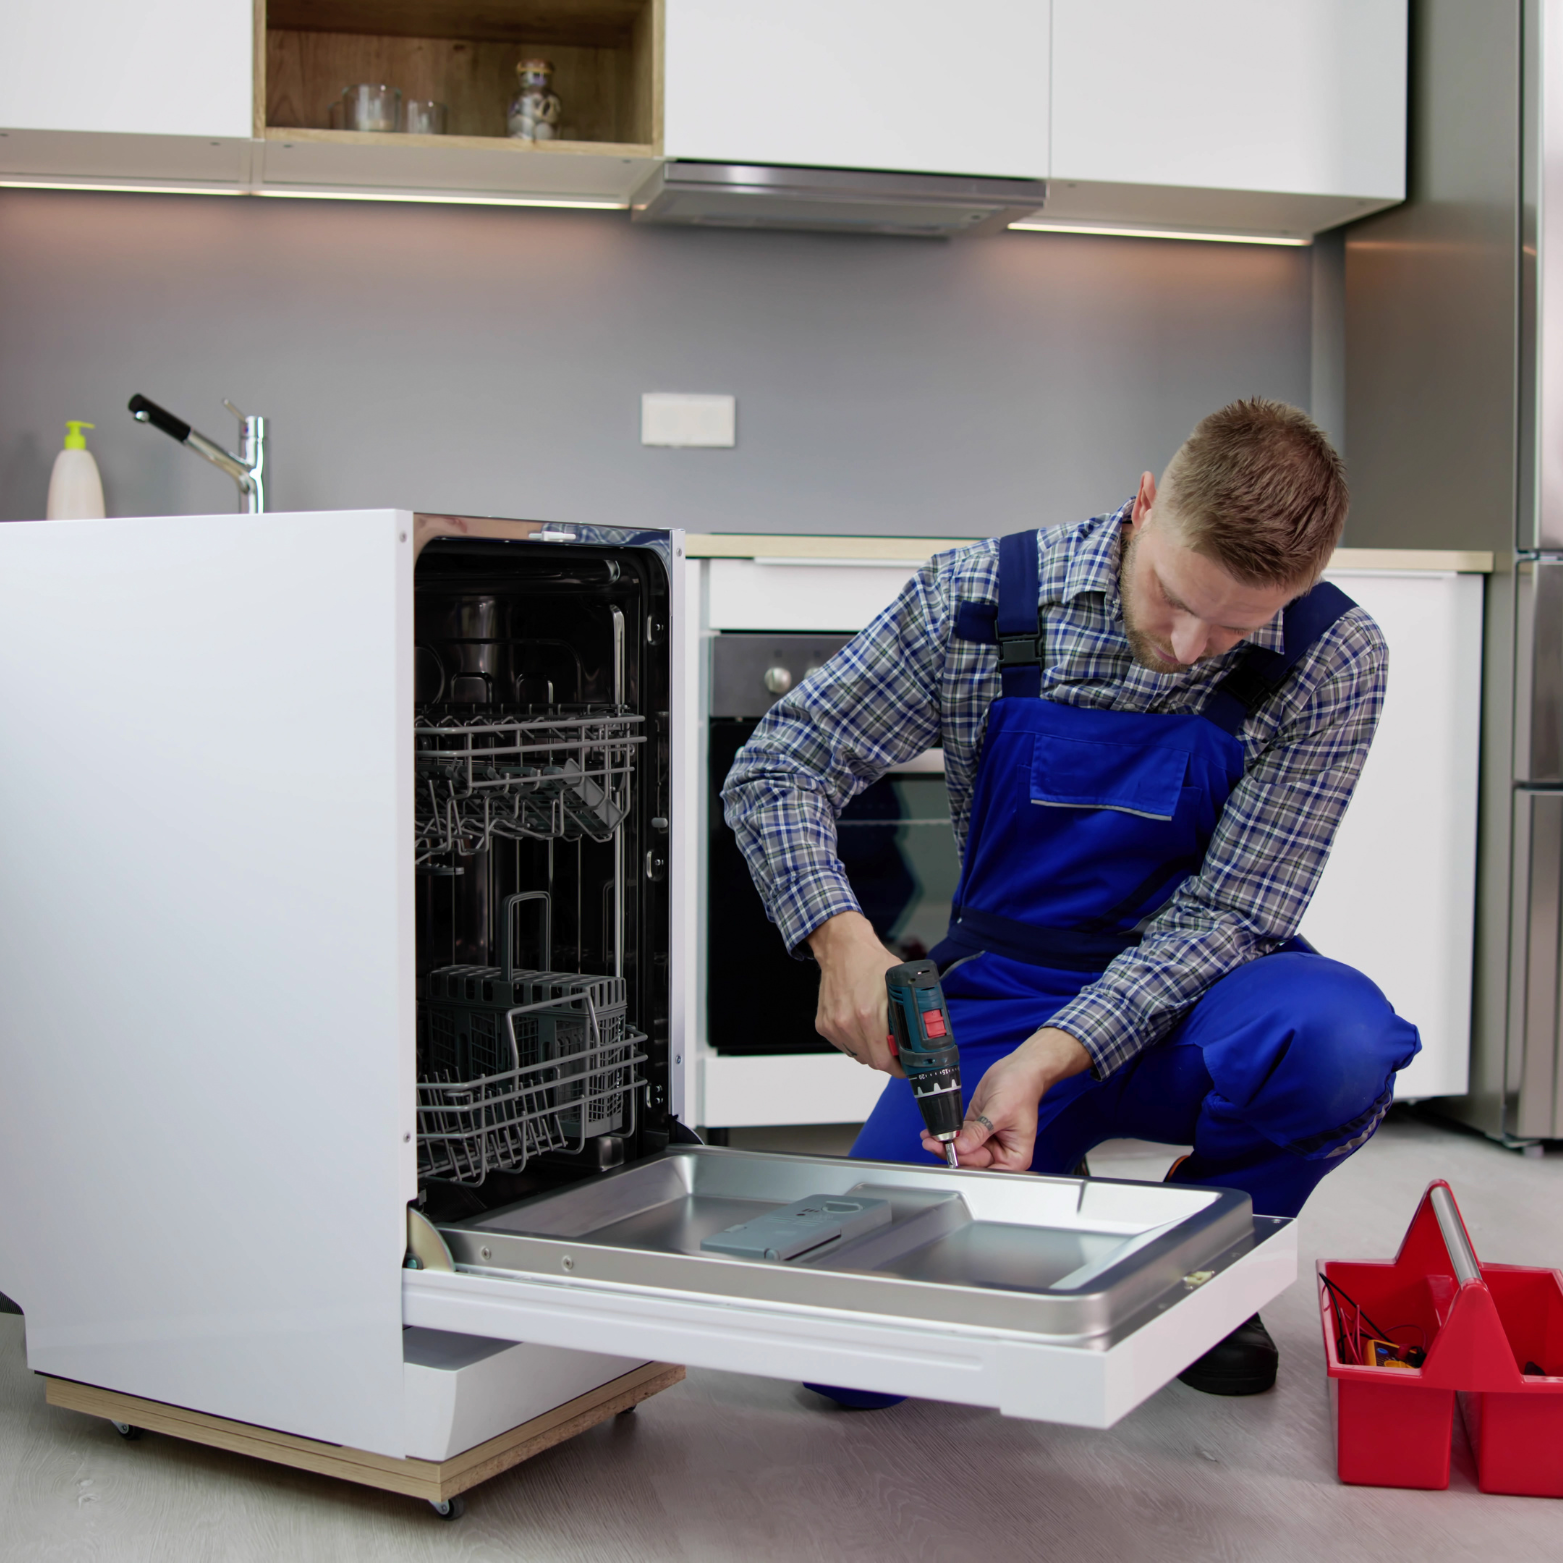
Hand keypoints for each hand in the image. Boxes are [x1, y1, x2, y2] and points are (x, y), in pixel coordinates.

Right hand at [807, 911, 904, 1074]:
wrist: (842, 948)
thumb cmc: (871, 962)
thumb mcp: (900, 984)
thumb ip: (910, 1010)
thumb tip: (925, 1031)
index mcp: (868, 1014)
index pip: (883, 1060)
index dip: (898, 1067)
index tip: (905, 1066)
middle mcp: (847, 1022)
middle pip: (871, 1061)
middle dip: (887, 1060)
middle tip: (896, 1052)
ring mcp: (834, 1025)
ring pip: (857, 1055)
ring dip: (870, 1051)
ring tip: (879, 1036)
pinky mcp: (824, 1025)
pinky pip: (844, 1046)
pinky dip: (855, 1042)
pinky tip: (862, 1027)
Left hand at [920, 1026, 1090, 1170]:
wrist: (1018, 1069)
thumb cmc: (1021, 1090)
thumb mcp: (1000, 1112)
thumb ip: (980, 1132)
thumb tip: (962, 1147)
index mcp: (1014, 1156)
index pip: (987, 1168)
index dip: (968, 1163)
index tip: (950, 1155)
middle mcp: (1000, 1151)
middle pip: (971, 1160)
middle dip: (952, 1153)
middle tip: (933, 1144)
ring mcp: (986, 1139)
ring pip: (962, 1148)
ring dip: (945, 1144)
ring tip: (929, 1138)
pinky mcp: (976, 1127)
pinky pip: (959, 1135)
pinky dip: (947, 1133)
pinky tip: (933, 1132)